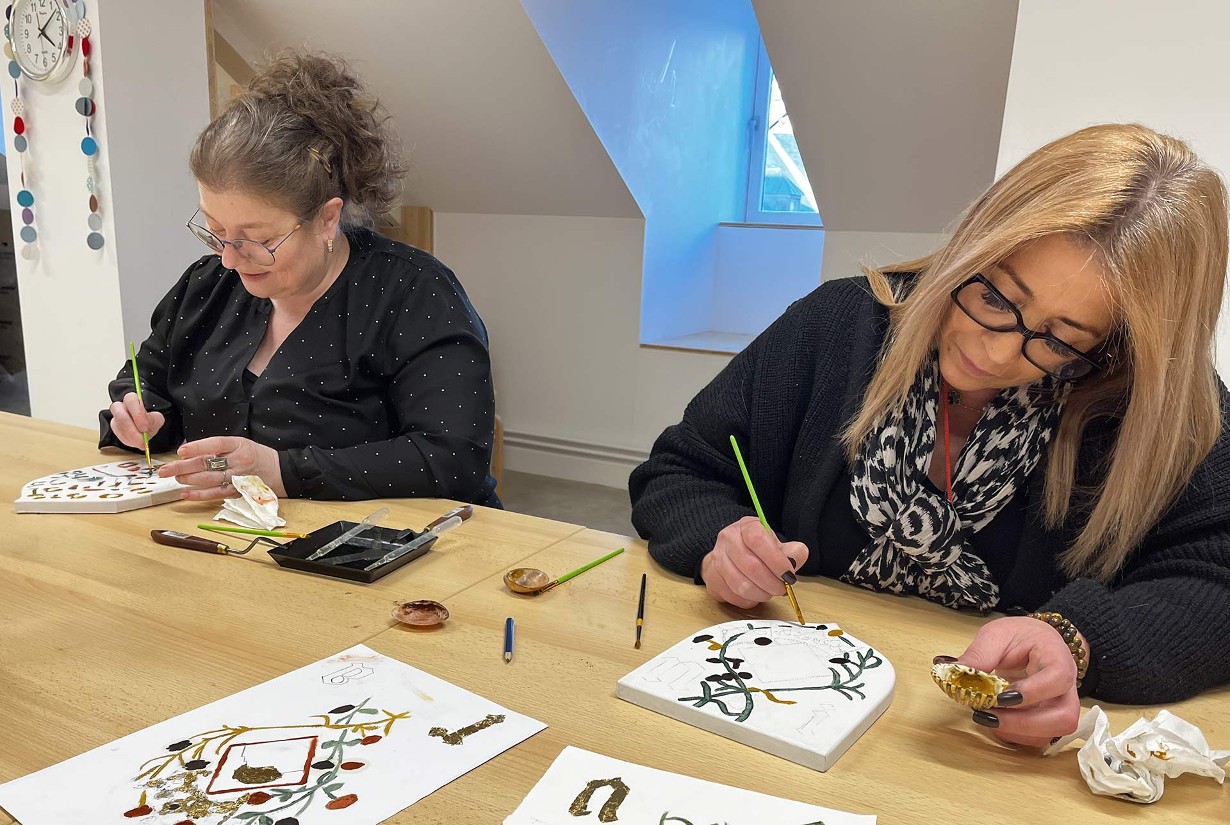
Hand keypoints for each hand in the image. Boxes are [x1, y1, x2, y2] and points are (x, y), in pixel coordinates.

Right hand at [108, 392, 165, 449]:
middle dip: (131, 430)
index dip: (137, 414)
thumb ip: (154, 419)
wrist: (146, 427)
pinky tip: (135, 443)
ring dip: (130, 437)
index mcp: (132, 399)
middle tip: (142, 440)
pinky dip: (128, 440)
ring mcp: (115, 418)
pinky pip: (118, 434)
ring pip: (117, 426)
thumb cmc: (150, 420)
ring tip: (141, 442)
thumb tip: (148, 423)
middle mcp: (120, 407)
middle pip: (120, 415)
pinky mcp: (114, 428)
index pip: (131, 401)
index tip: (144, 428)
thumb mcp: (157, 418)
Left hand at [158, 436, 285, 500]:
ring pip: (210, 479)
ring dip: (189, 480)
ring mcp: (238, 477)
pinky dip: (200, 495)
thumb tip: (190, 452)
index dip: (198, 447)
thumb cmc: (256, 455)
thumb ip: (218, 448)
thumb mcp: (240, 444)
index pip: (216, 444)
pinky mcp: (238, 491)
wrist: (280, 471)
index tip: (181, 451)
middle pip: (208, 463)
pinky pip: (216, 494)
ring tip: (175, 478)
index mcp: (239, 445)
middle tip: (165, 469)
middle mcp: (239, 461)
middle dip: (184, 466)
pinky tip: (186, 494)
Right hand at [700, 515, 809, 607]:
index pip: (758, 540)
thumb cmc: (756, 549)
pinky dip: (749, 600)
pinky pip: (734, 596)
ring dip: (761, 594)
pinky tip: (755, 594)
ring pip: (741, 585)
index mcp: (746, 527)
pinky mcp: (712, 579)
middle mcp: (728, 540)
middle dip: (772, 583)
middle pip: (751, 566)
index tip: (789, 574)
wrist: (728, 554)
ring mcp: (717, 559)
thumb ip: (791, 551)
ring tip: (769, 592)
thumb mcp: (776, 544)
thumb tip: (795, 559)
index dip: (776, 561)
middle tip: (782, 588)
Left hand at [947, 616, 1084, 746]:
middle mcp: (1067, 688)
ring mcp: (1061, 707)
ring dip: (1016, 731)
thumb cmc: (1020, 637)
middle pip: (1063, 717)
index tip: (1001, 697)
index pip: (1057, 679)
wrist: (1035, 642)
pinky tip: (995, 720)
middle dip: (1023, 723)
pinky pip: (1038, 738)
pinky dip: (1015, 735)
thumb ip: (979, 654)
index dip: (1032, 693)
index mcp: (1058, 658)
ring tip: (986, 716)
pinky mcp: (1050, 720)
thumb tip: (954, 671)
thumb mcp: (996, 635)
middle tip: (988, 715)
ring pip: (1052, 732)